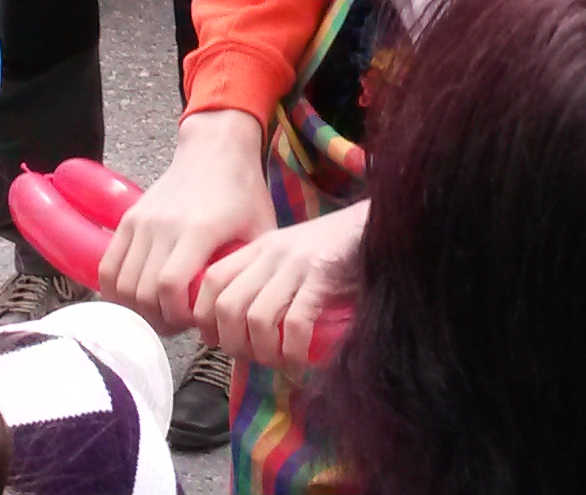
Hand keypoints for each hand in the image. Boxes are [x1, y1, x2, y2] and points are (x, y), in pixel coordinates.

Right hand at [98, 109, 272, 331]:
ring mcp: (143, 221)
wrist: (215, 149)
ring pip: (122, 282)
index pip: (170, 285)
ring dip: (137, 307)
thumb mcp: (260, 229)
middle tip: (177, 323)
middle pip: (143, 290)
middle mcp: (165, 225)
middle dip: (159, 318)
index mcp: (200, 230)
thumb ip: (252, 270)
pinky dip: (115, 290)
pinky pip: (109, 265)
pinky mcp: (129, 219)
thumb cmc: (243, 192)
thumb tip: (246, 314)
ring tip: (158, 311)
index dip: (176, 314)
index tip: (193, 322)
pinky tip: (134, 299)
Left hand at [194, 201, 364, 373]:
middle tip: (250, 358)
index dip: (205, 317)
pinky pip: (296, 323)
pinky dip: (293, 350)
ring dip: (263, 351)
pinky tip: (300, 360)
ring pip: (257, 318)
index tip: (218, 342)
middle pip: (228, 305)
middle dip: (232, 342)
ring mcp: (296, 265)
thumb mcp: (290, 256)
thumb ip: (266, 279)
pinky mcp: (322, 277)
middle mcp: (271, 254)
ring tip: (277, 362)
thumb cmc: (334, 250)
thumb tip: (241, 328)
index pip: (212, 281)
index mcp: (258, 248)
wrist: (379, 225)